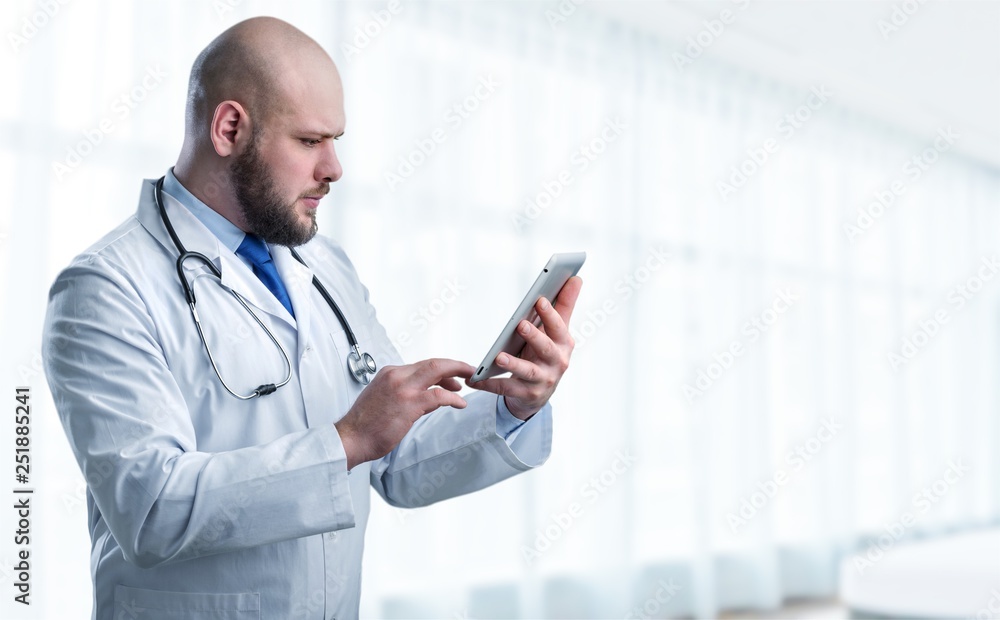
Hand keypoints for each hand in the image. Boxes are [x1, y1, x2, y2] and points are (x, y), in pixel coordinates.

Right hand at [335, 358, 473, 469]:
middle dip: (455, 365)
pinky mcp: (409, 403)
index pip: (422, 365)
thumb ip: (406, 394)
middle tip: (469, 371)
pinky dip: (453, 397)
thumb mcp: (384, 400)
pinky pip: (438, 395)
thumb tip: (429, 396)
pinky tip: (459, 403)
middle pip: (433, 363)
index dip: (442, 370)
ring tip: (469, 382)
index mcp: (389, 373)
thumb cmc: (365, 425)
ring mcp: (403, 388)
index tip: (452, 376)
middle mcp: (396, 376)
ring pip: (438, 371)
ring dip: (457, 375)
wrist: (350, 439)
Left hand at [467, 276, 581, 419]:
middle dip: (535, 337)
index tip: (539, 300)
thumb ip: (565, 305)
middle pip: (547, 349)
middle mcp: (557, 362)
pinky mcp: (527, 394)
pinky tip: (475, 379)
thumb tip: (576, 278)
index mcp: (564, 344)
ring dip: (514, 363)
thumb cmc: (547, 353)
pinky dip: (490, 384)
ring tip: (499, 356)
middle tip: (521, 324)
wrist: (540, 392)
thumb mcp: (557, 332)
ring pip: (528, 371)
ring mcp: (542, 380)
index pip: (559, 327)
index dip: (550, 314)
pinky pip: (506, 388)